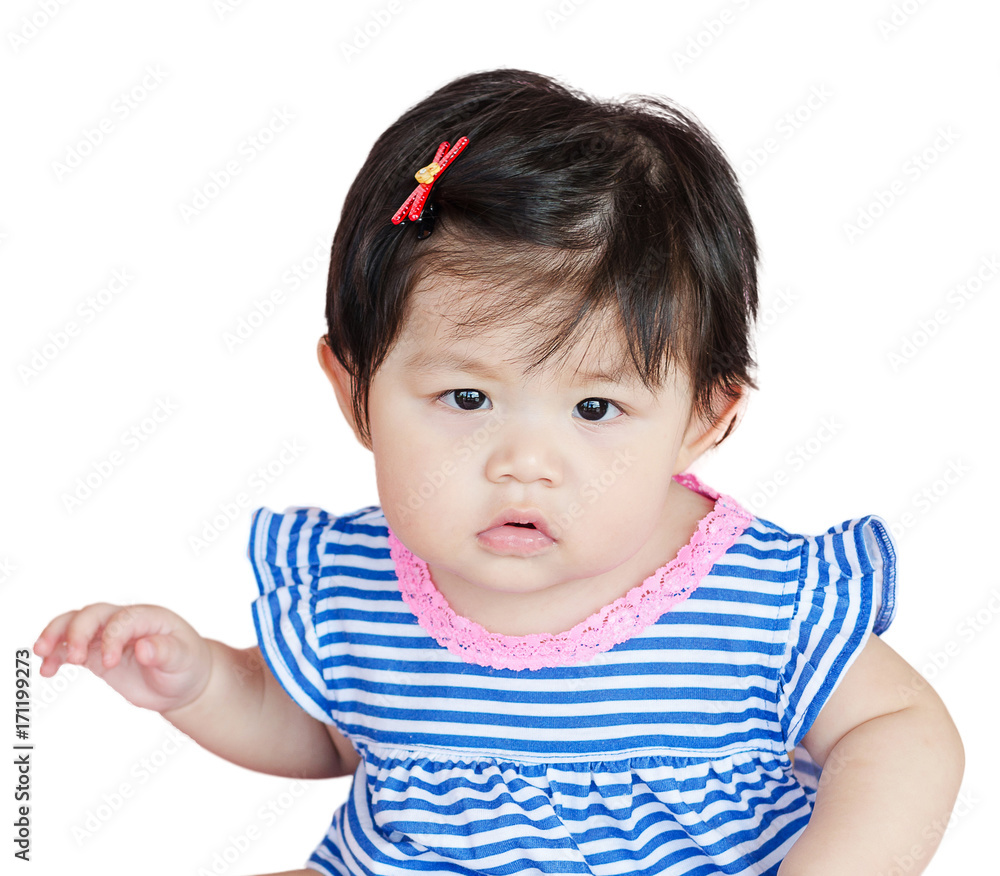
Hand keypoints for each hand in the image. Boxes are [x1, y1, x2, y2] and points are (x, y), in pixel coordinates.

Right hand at [33, 603, 212, 714]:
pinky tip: (48, 670)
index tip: (111, 663)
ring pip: (74, 624)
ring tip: (42, 654)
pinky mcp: (97, 654)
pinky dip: (55, 654)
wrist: (182, 681)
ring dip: (56, 635)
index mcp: (148, 617)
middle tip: (74, 658)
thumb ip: (165, 652)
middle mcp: (124, 622)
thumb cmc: (187, 665)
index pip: (121, 618)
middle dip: (77, 632)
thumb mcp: (184, 659)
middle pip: (92, 614)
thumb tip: (143, 648)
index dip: (111, 637)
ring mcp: (107, 636)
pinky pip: (69, 647)